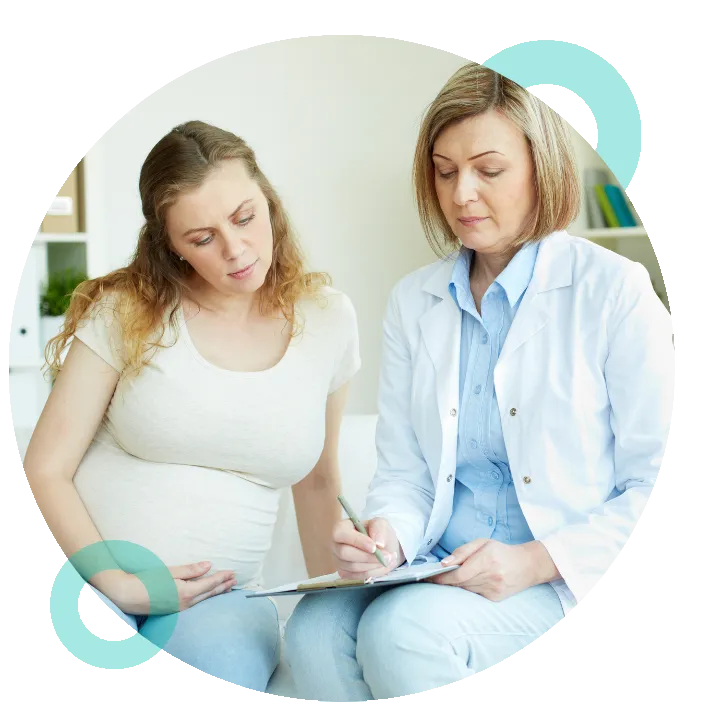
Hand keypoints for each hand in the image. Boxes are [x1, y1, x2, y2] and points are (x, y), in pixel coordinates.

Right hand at [93, 561, 236, 614]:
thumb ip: (191, 570)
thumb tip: (209, 565)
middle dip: (223, 586)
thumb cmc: (147, 580)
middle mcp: (185, 603)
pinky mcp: (174, 609)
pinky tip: (208, 594)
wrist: (126, 596)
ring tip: (227, 587)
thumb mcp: (170, 571)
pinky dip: (206, 596)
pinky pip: (196, 603)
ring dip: (216, 592)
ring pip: (204, 600)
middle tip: (235, 580)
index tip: (233, 572)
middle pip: (210, 594)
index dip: (222, 577)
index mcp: (186, 593)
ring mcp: (180, 608)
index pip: (210, 584)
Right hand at [332, 517, 403, 579]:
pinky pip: (357, 576)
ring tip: (388, 559)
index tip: (374, 547)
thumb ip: (378, 528)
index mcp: (341, 528)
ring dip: (373, 565)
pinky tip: (383, 565)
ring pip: (353, 567)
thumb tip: (378, 543)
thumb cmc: (377, 532)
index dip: (357, 541)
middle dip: (367, 556)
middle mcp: (336, 544)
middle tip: (387, 555)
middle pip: (345, 553)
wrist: (382, 547)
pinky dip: (373, 572)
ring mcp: (338, 560)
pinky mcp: (344, 573)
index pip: (341, 534)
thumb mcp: (380, 523)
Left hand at [429, 539, 557, 600]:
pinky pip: (473, 594)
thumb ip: (462, 551)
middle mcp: (491, 577)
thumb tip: (444, 563)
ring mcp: (494, 590)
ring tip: (447, 578)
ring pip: (465, 590)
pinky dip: (467, 589)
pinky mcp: (495, 599)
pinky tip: (466, 583)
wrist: (527, 566)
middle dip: (445, 581)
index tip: (429, 577)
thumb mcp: (482, 543)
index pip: (459, 574)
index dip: (442, 577)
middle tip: (431, 578)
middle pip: (460, 583)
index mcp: (487, 560)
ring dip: (455, 585)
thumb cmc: (501, 551)